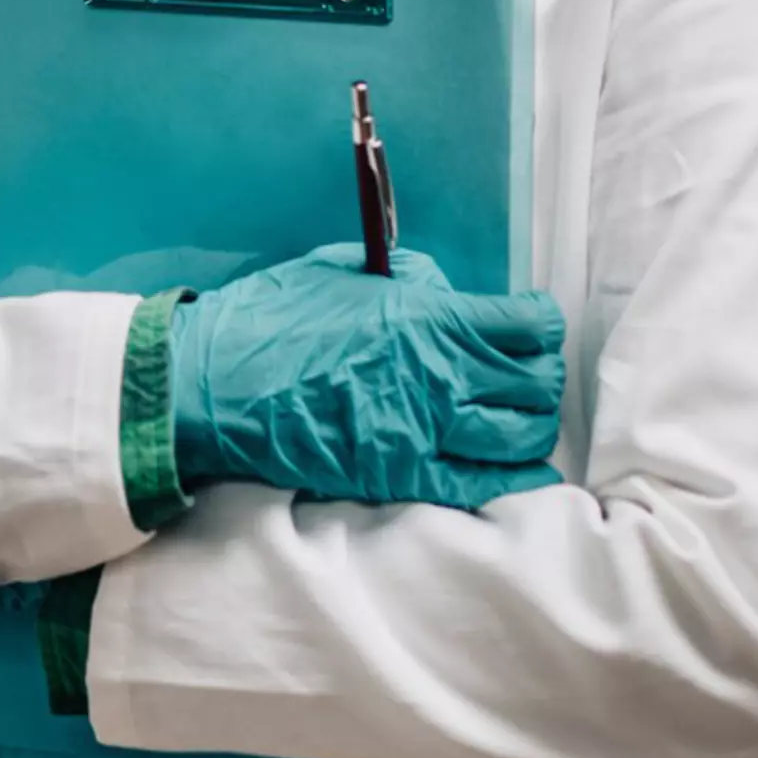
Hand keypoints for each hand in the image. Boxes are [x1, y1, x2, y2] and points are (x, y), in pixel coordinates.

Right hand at [171, 243, 565, 509]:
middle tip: (531, 375)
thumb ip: (408, 280)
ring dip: (533, 424)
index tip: (535, 327)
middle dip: (543, 376)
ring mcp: (424, 432)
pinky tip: (524, 469)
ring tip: (523, 417)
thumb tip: (447, 293)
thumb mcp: (345, 273)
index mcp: (429, 316)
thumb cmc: (273, 319)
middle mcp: (440, 375)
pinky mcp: (403, 477)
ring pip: (520, 435)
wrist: (215, 385)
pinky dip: (515, 477)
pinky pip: (484, 485)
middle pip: (535, 383)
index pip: (528, 324)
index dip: (541, 325)